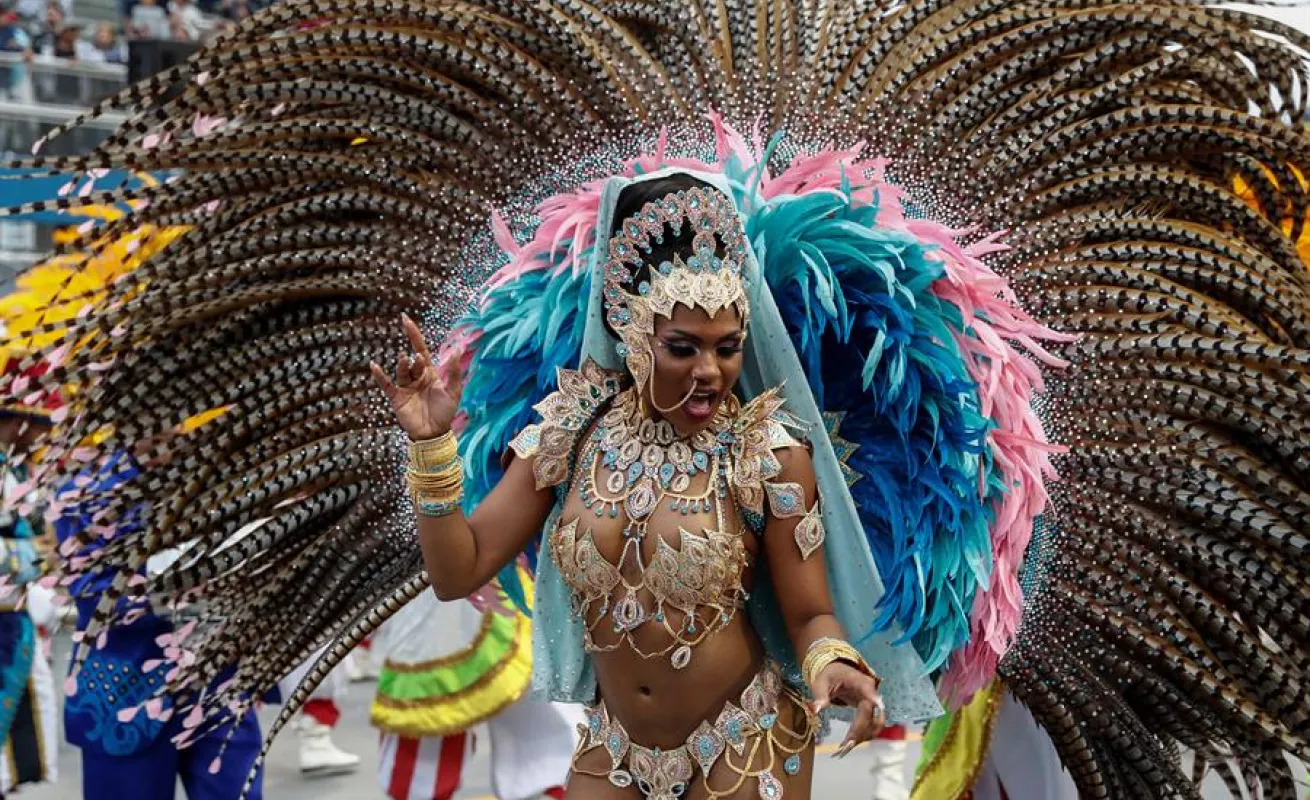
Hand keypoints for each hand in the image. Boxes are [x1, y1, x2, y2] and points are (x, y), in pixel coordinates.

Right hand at [369, 315, 462, 440]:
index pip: (420, 349)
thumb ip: (454, 371)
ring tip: (405, 359)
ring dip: (403, 365)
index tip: (406, 319)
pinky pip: (387, 384)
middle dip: (415, 360)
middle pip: (412, 362)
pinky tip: (374, 366)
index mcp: (430, 373)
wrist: (434, 433)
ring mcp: (405, 387)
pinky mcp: (396, 397)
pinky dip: (380, 376)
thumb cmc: (445, 412)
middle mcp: (416, 377)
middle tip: (420, 359)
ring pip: (402, 371)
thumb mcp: (453, 390)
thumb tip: (458, 348)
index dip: (413, 334)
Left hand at [809, 661, 884, 757]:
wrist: (838, 674)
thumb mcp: (821, 682)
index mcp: (859, 681)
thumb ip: (820, 695)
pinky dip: (862, 736)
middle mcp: (870, 692)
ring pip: (875, 724)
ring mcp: (873, 703)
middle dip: (860, 731)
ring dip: (862, 737)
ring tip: (845, 748)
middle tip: (845, 745)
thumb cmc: (829, 676)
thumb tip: (816, 710)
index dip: (874, 698)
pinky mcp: (871, 712)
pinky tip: (849, 743)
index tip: (879, 707)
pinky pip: (871, 726)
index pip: (868, 689)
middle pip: (871, 714)